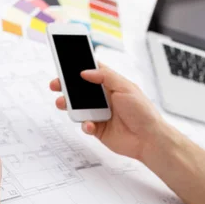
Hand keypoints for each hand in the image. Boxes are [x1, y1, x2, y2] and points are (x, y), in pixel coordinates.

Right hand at [50, 65, 165, 160]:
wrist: (149, 139)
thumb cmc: (143, 111)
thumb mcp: (125, 87)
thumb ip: (105, 77)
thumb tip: (86, 72)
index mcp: (111, 85)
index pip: (92, 72)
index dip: (79, 68)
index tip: (65, 64)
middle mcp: (105, 98)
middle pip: (80, 90)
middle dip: (67, 87)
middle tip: (56, 85)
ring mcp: (100, 114)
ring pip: (79, 107)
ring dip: (69, 105)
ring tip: (62, 103)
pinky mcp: (98, 129)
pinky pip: (85, 125)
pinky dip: (84, 125)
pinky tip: (90, 125)